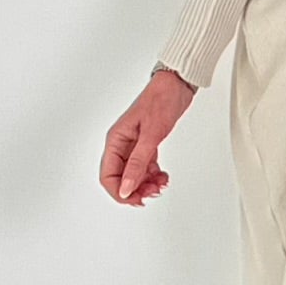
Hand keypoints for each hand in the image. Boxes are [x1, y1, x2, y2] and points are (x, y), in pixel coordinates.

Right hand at [100, 70, 194, 204]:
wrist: (177, 85)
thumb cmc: (161, 101)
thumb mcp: (151, 135)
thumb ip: (138, 163)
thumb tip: (126, 188)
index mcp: (115, 141)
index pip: (108, 176)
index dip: (121, 192)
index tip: (137, 199)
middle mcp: (122, 145)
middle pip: (121, 179)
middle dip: (136, 190)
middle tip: (153, 192)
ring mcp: (134, 146)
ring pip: (134, 176)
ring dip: (147, 184)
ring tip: (162, 184)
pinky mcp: (146, 145)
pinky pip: (145, 168)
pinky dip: (154, 176)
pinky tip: (164, 176)